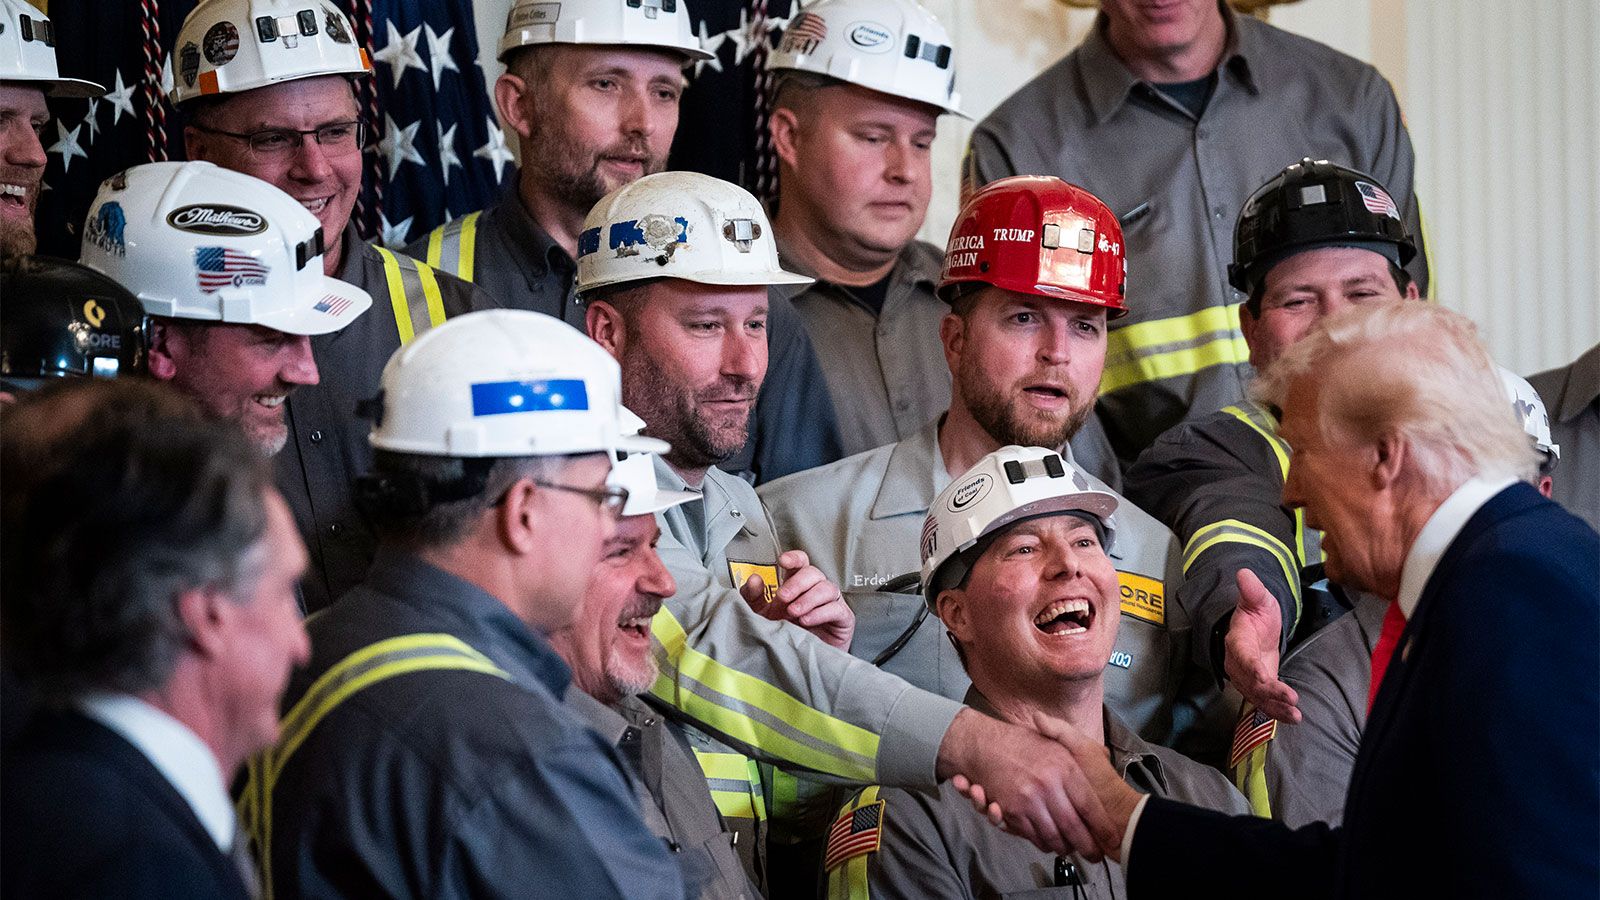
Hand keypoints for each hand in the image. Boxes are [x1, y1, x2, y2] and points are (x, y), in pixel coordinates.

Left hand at [739, 550, 854, 649]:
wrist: (797, 664)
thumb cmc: (783, 637)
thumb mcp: (761, 616)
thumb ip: (753, 598)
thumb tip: (754, 580)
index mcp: (796, 586)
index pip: (800, 563)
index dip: (794, 558)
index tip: (783, 561)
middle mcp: (814, 591)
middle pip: (813, 572)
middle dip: (797, 583)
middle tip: (783, 597)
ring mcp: (830, 603)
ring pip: (827, 587)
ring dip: (809, 598)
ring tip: (794, 612)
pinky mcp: (842, 619)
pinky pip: (837, 608)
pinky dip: (820, 612)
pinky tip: (806, 620)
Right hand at [934, 709, 1120, 859]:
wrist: (983, 744)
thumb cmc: (1022, 742)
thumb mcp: (1057, 741)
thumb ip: (1082, 751)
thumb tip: (1104, 759)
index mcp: (1065, 767)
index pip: (1090, 806)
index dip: (1102, 827)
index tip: (1111, 840)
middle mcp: (1049, 785)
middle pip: (1074, 827)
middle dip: (1087, 847)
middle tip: (1095, 856)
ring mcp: (1029, 799)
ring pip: (1053, 836)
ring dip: (1063, 848)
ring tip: (1071, 851)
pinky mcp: (1012, 810)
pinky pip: (1032, 836)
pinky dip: (1042, 843)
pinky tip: (1049, 843)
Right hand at [1223, 569, 1300, 722]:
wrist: (1253, 630)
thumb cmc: (1256, 615)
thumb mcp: (1258, 600)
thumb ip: (1252, 590)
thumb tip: (1244, 574)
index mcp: (1238, 642)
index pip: (1243, 658)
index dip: (1253, 669)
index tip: (1265, 678)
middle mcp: (1238, 664)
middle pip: (1252, 682)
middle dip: (1270, 694)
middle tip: (1291, 701)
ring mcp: (1246, 678)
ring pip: (1258, 696)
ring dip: (1275, 708)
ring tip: (1294, 716)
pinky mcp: (1256, 688)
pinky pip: (1264, 702)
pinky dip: (1276, 712)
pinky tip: (1291, 719)